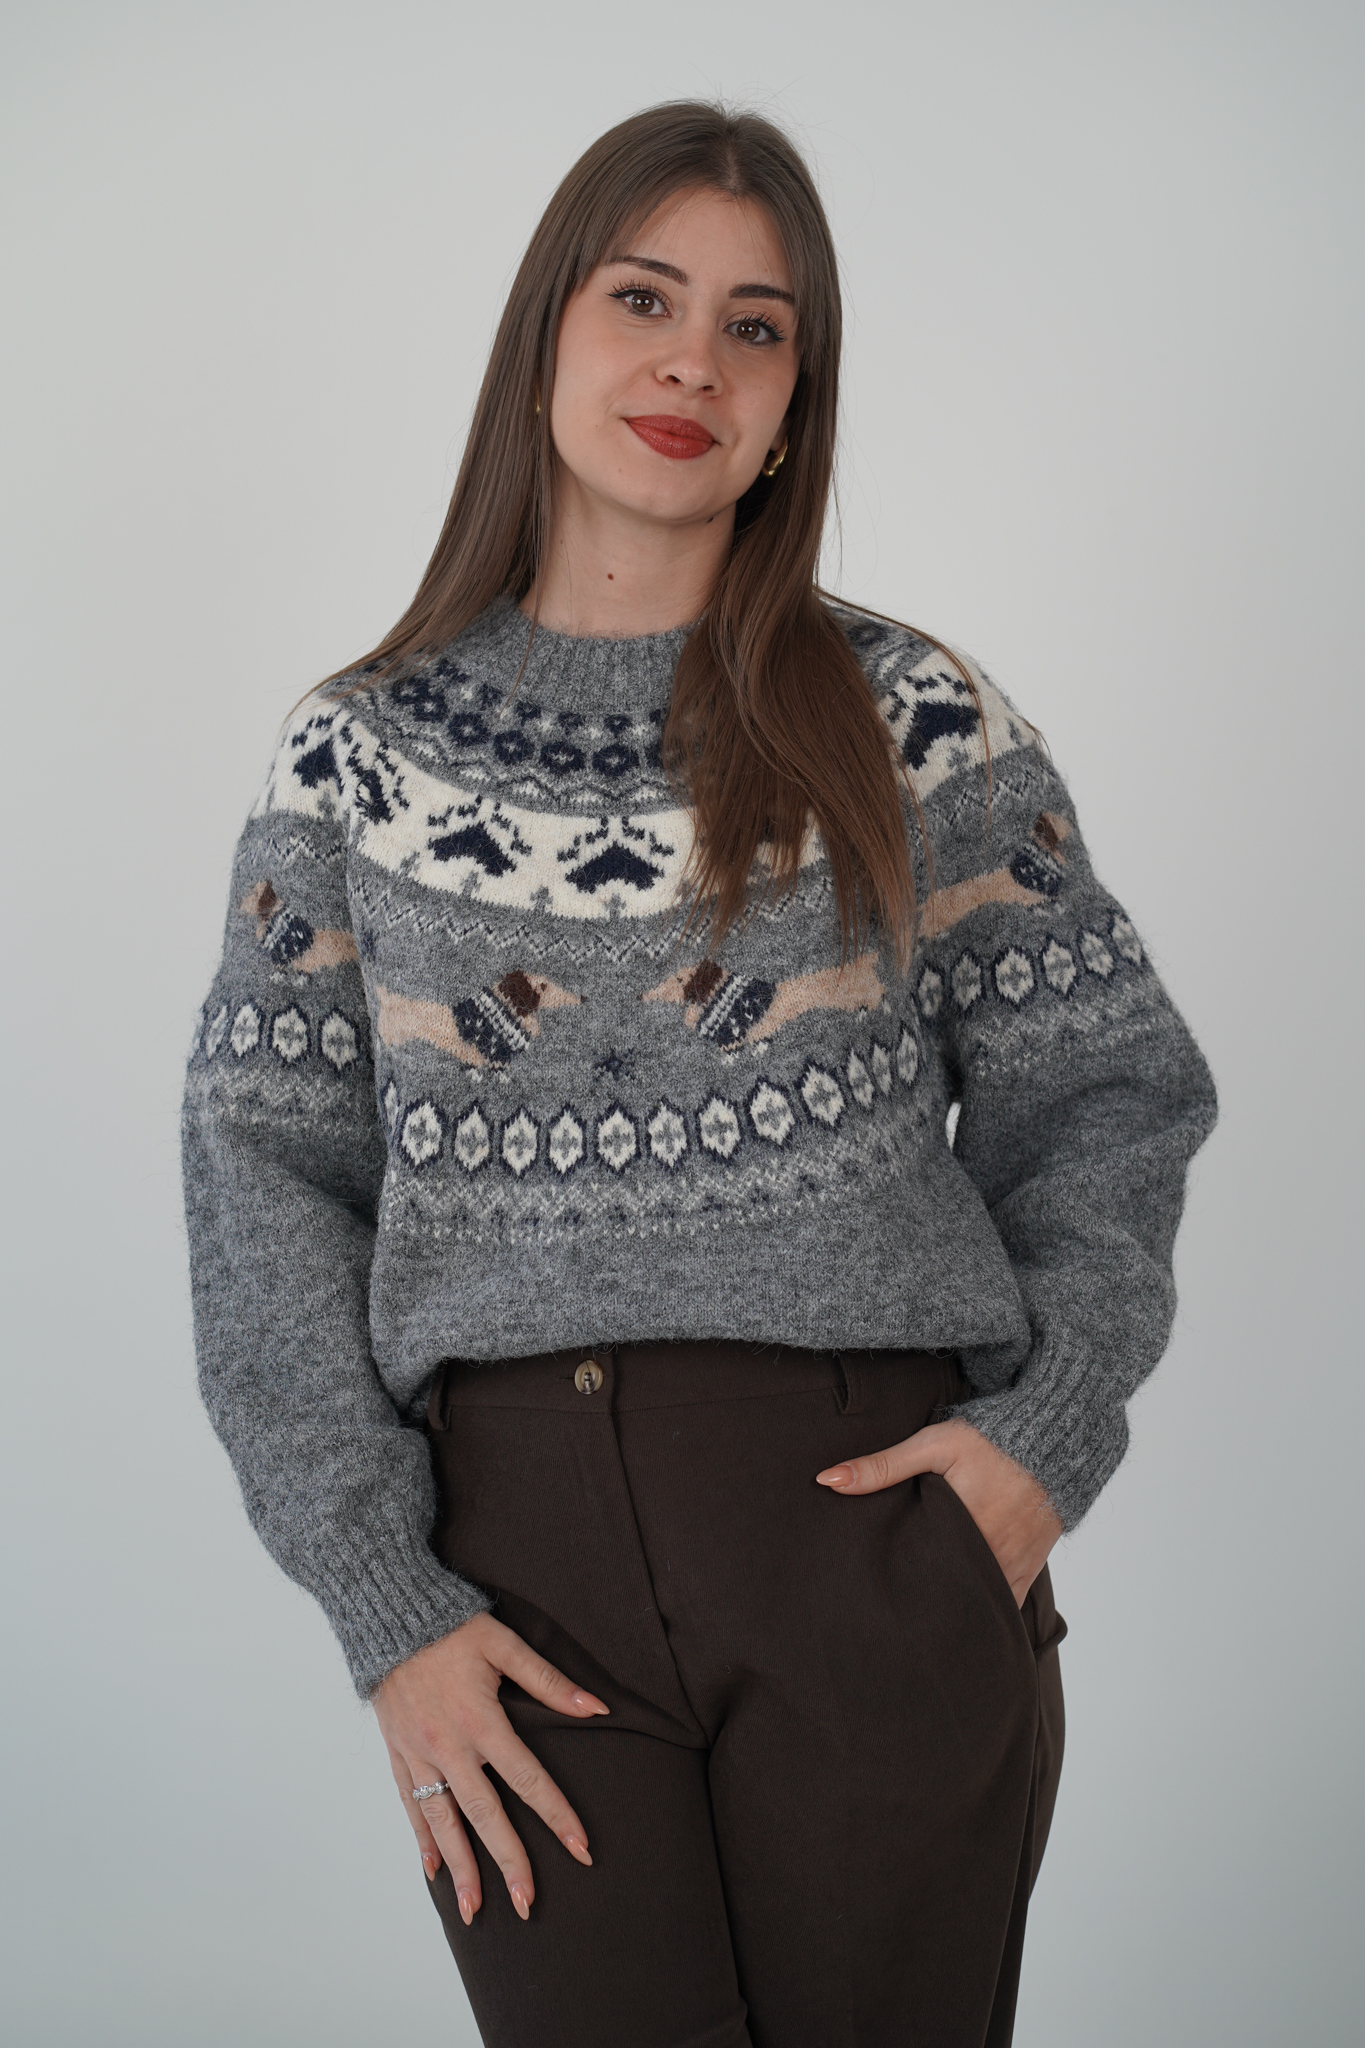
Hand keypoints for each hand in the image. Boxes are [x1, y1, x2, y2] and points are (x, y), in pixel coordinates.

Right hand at [371, 1611, 608, 1924]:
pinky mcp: (398, 1753)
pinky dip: (422, 1841)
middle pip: (485, 1815)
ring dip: (462, 1868)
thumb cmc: (451, 1627)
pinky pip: (411, 1806)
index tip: (580, 1848)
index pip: (528, 1779)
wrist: (389, 1616)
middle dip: (509, 1862)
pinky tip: (434, 1871)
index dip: (556, 1814)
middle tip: (529, 1902)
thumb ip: (548, 1680)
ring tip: (476, 1910)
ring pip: (444, 1822)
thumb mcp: (504, 1644)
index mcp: (482, 1721)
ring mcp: (420, 1754)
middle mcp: (449, 1747)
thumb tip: (595, 1706)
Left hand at [816, 1419, 1061, 1604]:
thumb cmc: (990, 1440)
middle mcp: (989, 1556)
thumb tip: (827, 1480)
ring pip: (975, 1605)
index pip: (919, 1576)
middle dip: (919, 1608)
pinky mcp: (1030, 1568)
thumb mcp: (932, 1445)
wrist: (1054, 1438)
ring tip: (919, 1628)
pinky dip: (984, 1611)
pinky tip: (960, 1624)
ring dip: (951, 1612)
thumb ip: (882, 1465)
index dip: (896, 1592)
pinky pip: (1005, 1604)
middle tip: (887, 1622)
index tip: (871, 1604)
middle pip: (946, 1596)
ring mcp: (1011, 1567)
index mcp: (960, 1530)